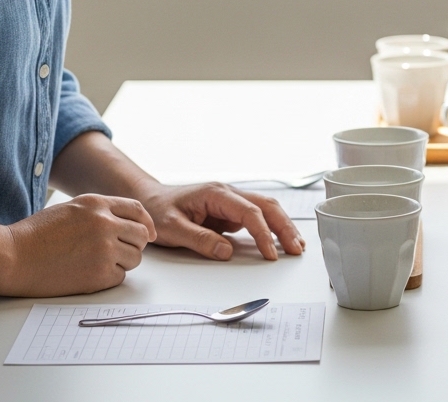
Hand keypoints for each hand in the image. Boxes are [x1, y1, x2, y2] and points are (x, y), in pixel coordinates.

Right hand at [3, 194, 155, 295]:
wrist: (12, 256)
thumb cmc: (35, 235)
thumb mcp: (70, 209)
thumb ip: (99, 213)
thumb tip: (127, 225)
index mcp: (96, 204)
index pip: (137, 210)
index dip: (146, 223)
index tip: (149, 233)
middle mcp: (105, 223)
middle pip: (141, 235)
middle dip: (135, 244)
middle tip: (119, 252)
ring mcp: (104, 249)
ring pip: (135, 258)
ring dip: (122, 262)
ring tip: (97, 263)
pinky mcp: (100, 273)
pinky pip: (120, 276)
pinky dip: (110, 277)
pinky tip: (89, 273)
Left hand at [135, 182, 305, 260]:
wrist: (149, 199)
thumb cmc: (158, 210)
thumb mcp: (171, 228)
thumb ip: (199, 239)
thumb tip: (226, 252)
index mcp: (216, 194)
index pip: (249, 212)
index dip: (263, 233)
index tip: (270, 254)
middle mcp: (228, 193)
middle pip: (267, 206)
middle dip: (284, 227)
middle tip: (297, 249)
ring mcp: (231, 202)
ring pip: (267, 209)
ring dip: (283, 226)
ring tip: (297, 246)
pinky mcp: (231, 212)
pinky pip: (258, 218)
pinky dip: (273, 228)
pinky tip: (282, 240)